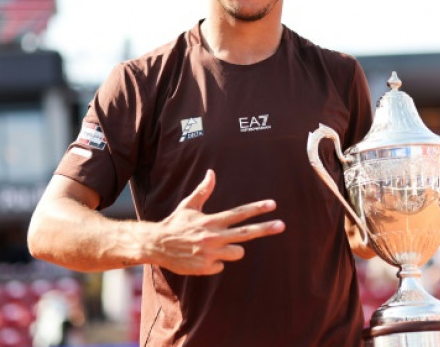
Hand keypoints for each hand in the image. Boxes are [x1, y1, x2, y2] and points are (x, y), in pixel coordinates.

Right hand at [149, 169, 285, 274]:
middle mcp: (214, 237)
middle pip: (246, 233)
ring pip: (237, 252)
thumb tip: (212, 172)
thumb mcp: (188, 205)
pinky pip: (221, 265)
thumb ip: (203, 191)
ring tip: (214, 245)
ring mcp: (211, 253)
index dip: (257, 208)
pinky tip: (201, 256)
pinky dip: (214, 261)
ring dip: (231, 249)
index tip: (273, 204)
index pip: (239, 213)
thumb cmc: (175, 224)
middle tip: (282, 225)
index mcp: (211, 221)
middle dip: (265, 228)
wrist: (157, 245)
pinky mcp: (206, 267)